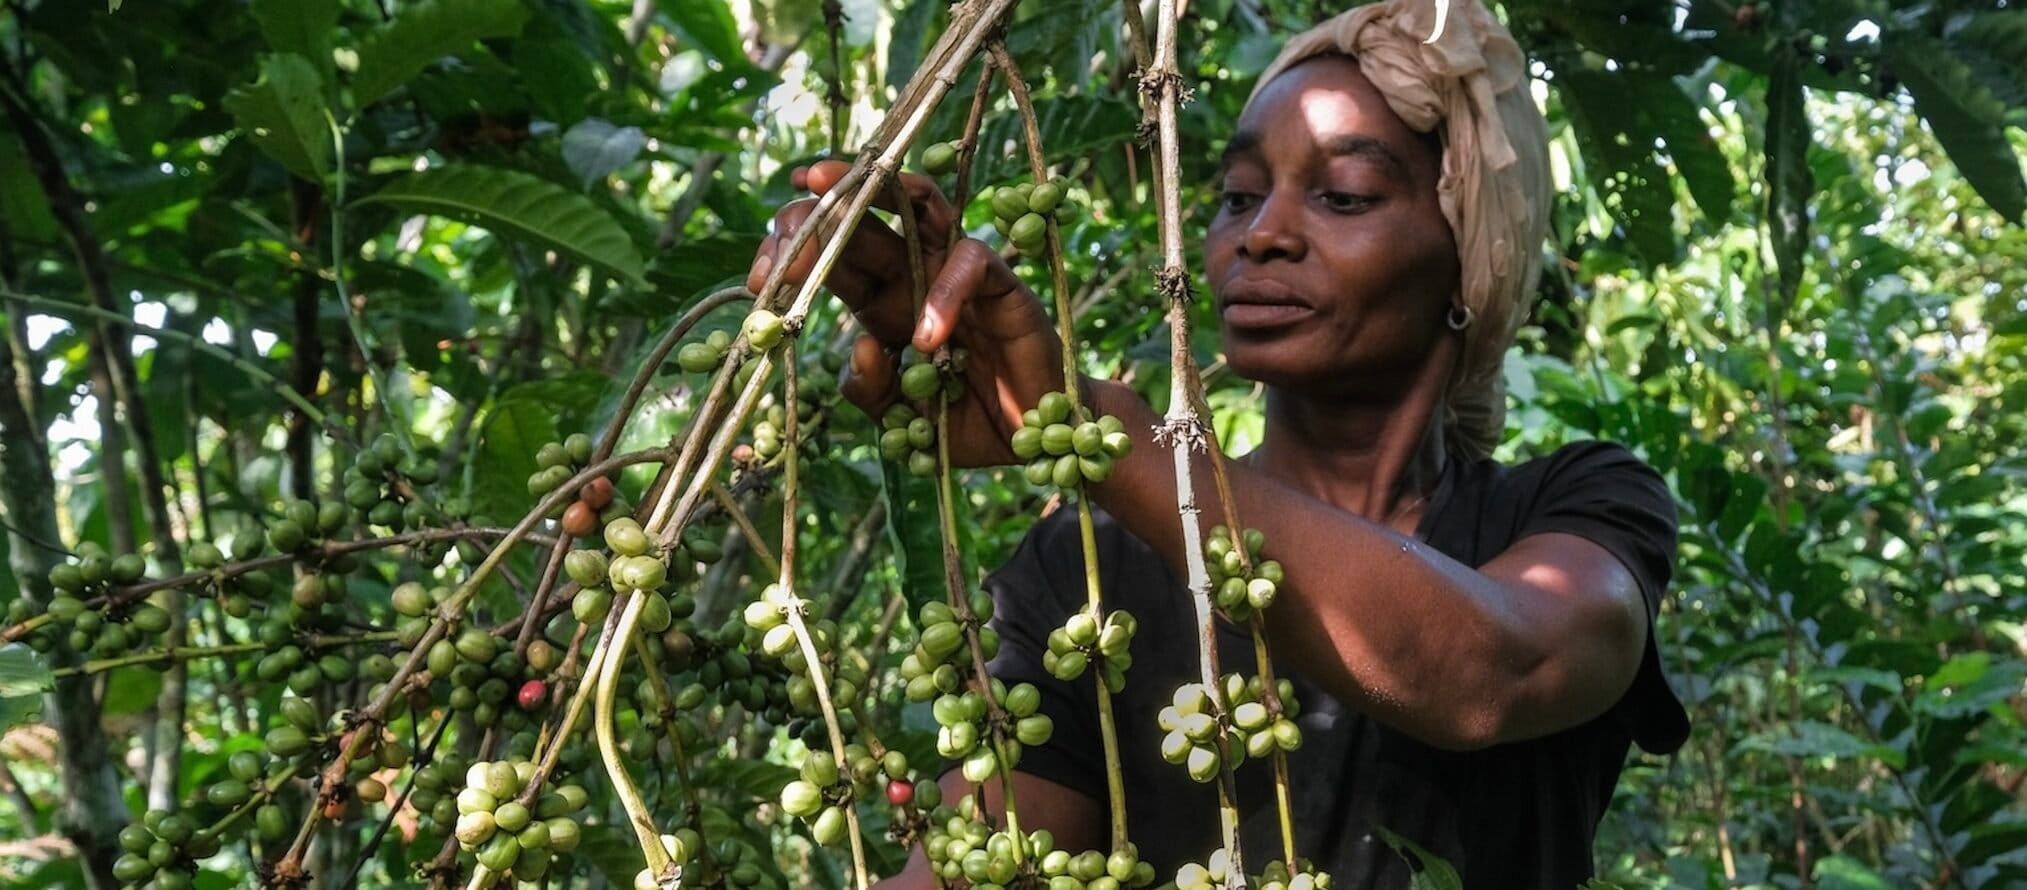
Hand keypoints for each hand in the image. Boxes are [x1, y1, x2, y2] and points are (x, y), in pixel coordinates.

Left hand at [745, 159, 1065, 466]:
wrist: (1029, 438)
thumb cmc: (964, 421)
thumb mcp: (900, 418)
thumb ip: (870, 390)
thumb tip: (858, 349)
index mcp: (882, 303)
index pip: (832, 261)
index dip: (793, 258)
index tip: (756, 277)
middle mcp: (915, 277)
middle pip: (862, 225)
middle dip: (818, 217)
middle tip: (784, 224)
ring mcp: (959, 274)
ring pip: (918, 208)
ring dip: (873, 192)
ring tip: (828, 189)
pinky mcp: (1004, 284)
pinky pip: (970, 263)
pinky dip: (945, 291)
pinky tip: (923, 337)